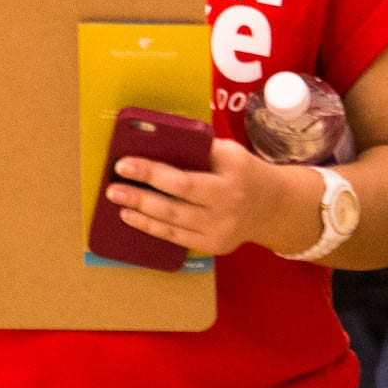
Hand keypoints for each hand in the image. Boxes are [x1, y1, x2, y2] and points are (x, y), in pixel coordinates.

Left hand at [106, 139, 285, 255]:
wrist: (274, 206)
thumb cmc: (243, 171)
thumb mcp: (229, 153)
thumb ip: (198, 149)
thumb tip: (153, 141)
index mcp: (231, 179)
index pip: (184, 179)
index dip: (151, 173)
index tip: (124, 163)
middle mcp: (227, 208)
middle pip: (174, 206)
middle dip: (139, 196)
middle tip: (113, 187)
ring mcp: (221, 231)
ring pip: (172, 224)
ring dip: (140, 213)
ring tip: (117, 200)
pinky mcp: (214, 246)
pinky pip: (176, 239)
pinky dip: (151, 228)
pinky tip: (132, 217)